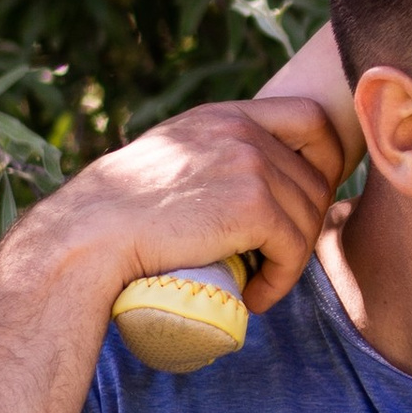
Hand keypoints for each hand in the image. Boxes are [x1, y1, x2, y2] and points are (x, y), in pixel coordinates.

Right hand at [64, 97, 342, 311]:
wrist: (87, 236)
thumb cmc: (117, 212)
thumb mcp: (170, 157)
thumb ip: (212, 152)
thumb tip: (255, 181)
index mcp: (224, 116)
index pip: (311, 117)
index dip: (324, 157)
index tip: (304, 199)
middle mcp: (242, 131)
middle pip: (316, 178)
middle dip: (303, 224)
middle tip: (273, 258)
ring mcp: (251, 165)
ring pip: (309, 217)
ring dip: (291, 258)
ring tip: (259, 282)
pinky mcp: (253, 206)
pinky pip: (294, 248)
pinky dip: (281, 280)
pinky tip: (256, 296)